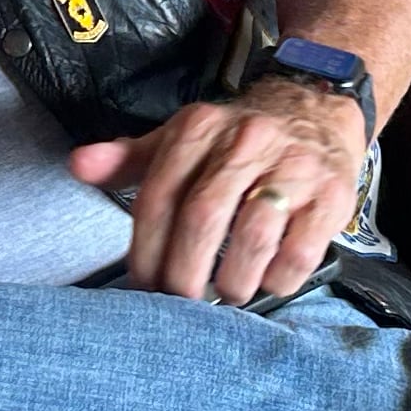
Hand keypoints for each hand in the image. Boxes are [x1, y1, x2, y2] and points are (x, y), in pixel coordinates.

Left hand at [66, 78, 367, 304]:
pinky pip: (300, 249)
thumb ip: (127, 159)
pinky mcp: (332, 193)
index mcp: (198, 128)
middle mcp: (246, 141)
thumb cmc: (235, 140)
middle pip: (203, 217)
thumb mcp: (180, 139)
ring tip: (225, 295)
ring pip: (253, 236)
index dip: (145, 250)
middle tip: (181, 303)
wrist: (315, 108)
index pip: (159, 195)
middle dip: (184, 273)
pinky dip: (277, 278)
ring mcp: (294, 166)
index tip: (143, 286)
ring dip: (232, 280)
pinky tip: (266, 282)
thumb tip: (78, 166)